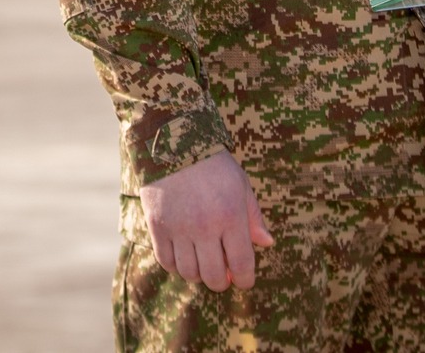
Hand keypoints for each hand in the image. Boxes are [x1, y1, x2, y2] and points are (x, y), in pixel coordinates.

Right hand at [140, 149, 273, 290]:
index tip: (243, 280)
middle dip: (222, 282)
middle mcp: (204, 227)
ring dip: (198, 274)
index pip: (242, 265)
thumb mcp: (241, 185)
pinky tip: (182, 255)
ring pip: (189, 273)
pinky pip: (165, 261)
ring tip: (202, 263)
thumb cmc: (213, 164)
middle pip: (214, 276)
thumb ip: (253, 216)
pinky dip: (175, 265)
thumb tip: (267, 243)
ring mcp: (178, 228)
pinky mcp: (157, 225)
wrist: (173, 142)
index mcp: (230, 216)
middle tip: (223, 274)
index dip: (245, 280)